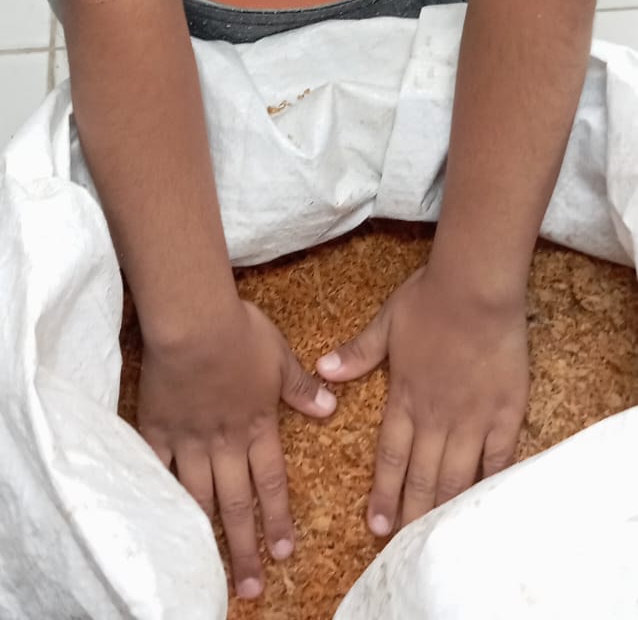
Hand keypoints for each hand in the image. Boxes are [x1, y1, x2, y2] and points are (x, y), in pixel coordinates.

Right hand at [138, 298, 336, 599]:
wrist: (193, 322)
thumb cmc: (240, 333)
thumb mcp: (279, 356)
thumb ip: (300, 388)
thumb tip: (330, 409)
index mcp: (257, 427)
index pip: (271, 483)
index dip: (277, 519)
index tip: (283, 553)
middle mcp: (224, 443)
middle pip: (235, 503)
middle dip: (245, 547)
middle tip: (251, 587)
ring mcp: (188, 440)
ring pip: (199, 497)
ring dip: (207, 535)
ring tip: (210, 568)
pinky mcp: (157, 430)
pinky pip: (156, 470)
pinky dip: (159, 495)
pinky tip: (162, 520)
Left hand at [317, 266, 527, 535]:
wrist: (476, 287)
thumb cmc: (429, 299)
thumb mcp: (386, 322)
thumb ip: (358, 353)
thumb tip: (323, 370)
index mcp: (405, 397)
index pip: (390, 456)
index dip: (382, 492)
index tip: (374, 524)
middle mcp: (436, 415)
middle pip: (423, 475)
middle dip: (411, 512)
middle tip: (403, 543)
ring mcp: (473, 417)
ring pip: (457, 474)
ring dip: (443, 506)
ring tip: (435, 535)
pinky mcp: (505, 412)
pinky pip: (499, 458)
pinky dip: (490, 482)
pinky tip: (483, 503)